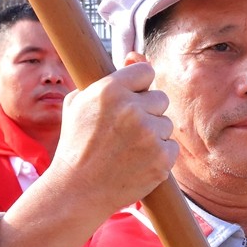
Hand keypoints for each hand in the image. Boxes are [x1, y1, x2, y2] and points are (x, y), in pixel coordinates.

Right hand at [0, 59, 175, 246]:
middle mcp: (132, 109)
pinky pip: (171, 147)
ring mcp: (149, 135)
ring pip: (166, 124)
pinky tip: (136, 163)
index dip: (139, 87)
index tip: (131, 100)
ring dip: (153, 135)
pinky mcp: (162, 159)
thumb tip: (135, 55)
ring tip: (127, 150)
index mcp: (110, 90)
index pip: (146, 72)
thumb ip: (106, 78)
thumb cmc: (74, 146)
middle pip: (160, 98)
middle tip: (124, 132)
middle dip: (147, 112)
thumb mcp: (77, 104)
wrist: (77, 191)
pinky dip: (159, 156)